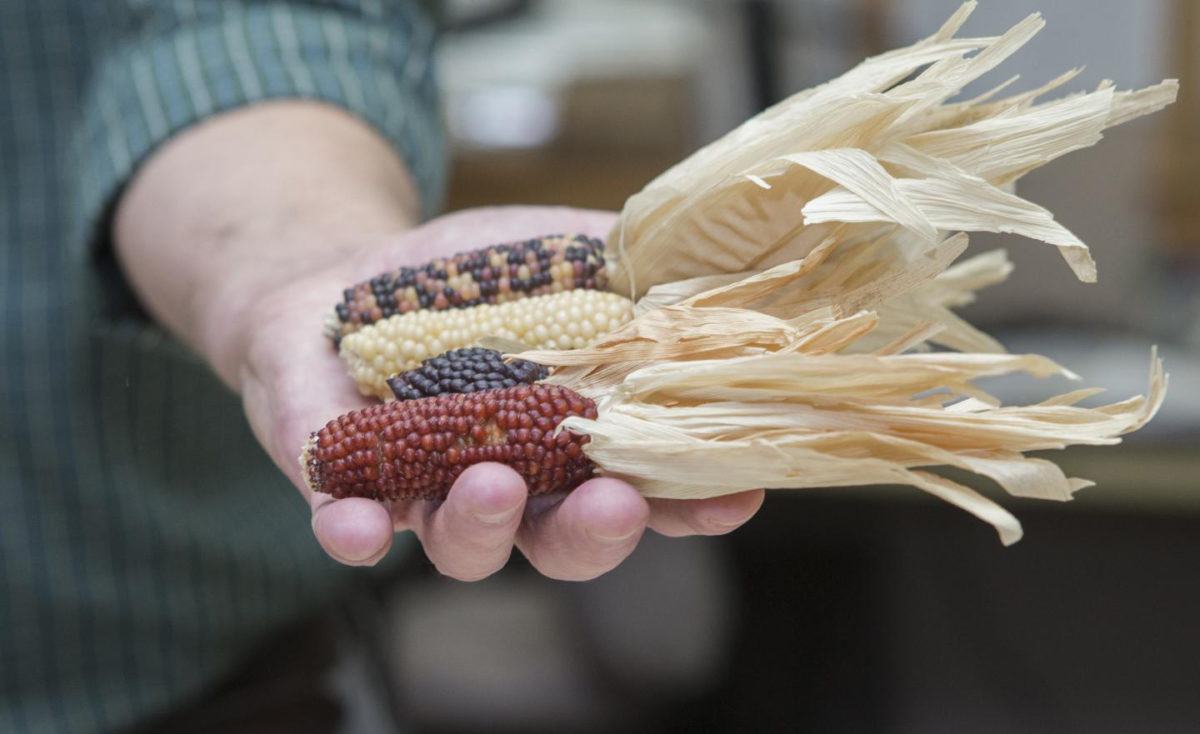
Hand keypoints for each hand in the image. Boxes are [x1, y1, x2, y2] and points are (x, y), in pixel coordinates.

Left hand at [112, 103, 761, 579]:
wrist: (343, 274)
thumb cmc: (463, 277)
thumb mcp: (547, 251)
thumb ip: (619, 263)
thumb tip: (707, 255)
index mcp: (570, 440)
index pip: (644, 488)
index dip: (690, 502)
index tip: (736, 494)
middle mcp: (512, 485)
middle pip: (563, 543)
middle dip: (595, 533)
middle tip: (615, 504)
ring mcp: (428, 494)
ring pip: (466, 546)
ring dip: (486, 526)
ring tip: (494, 482)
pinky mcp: (344, 486)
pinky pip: (351, 527)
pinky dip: (355, 534)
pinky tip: (358, 529)